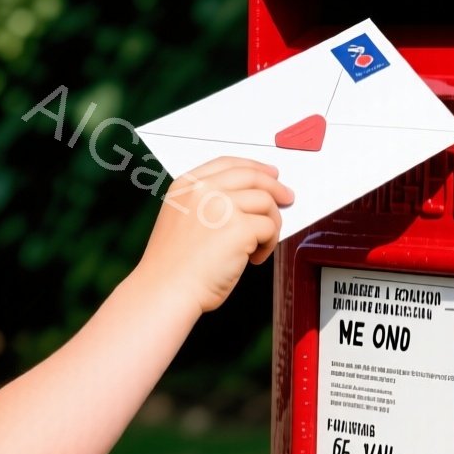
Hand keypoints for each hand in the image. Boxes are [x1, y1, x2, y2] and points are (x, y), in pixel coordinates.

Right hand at [133, 156, 293, 315]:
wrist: (166, 290)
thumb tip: (251, 200)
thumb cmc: (174, 266)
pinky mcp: (240, 227)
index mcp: (186, 186)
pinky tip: (254, 259)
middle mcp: (203, 190)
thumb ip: (209, 203)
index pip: (228, 163)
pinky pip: (269, 227)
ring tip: (259, 245)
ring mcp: (222, 206)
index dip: (254, 167)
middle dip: (275, 187)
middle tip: (287, 198)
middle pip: (252, 176)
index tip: (270, 174)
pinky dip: (268, 245)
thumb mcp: (181, 219)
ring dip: (271, 224)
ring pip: (266, 202)